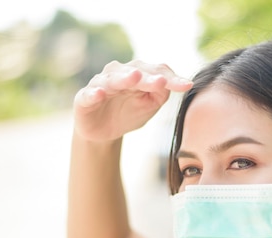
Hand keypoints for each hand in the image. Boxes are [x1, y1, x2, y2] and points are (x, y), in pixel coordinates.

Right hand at [73, 60, 192, 141]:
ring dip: (124, 77)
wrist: (104, 132)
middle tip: (161, 81)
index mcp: (138, 74)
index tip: (187, 86)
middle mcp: (119, 74)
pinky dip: (94, 93)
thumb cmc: (128, 113)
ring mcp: (101, 85)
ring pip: (113, 78)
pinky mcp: (84, 98)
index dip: (172, 78)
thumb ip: (161, 94)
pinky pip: (88, 94)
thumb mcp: (150, 105)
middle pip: (137, 71)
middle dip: (149, 76)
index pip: (157, 71)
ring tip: (135, 78)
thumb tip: (170, 83)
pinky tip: (100, 94)